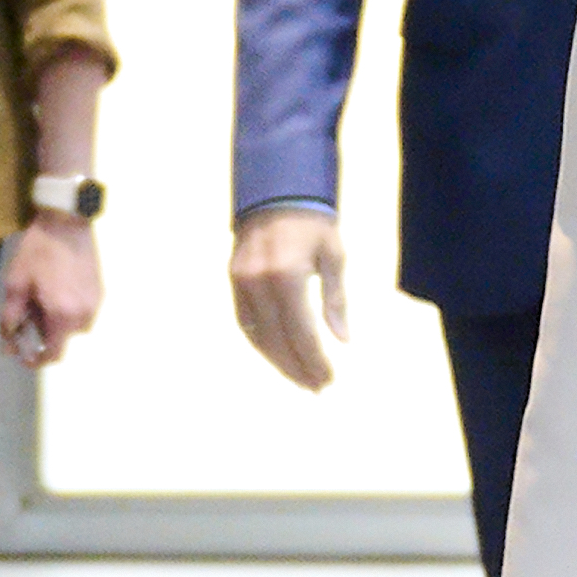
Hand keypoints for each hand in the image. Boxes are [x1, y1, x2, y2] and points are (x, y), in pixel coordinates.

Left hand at [0, 217, 100, 366]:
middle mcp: (84, 317)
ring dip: (55, 320)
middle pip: (61, 339)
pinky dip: (67, 309)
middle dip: (42, 332)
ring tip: (41, 298)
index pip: (54, 355)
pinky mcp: (100, 294)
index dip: (37, 360)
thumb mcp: (16, 284)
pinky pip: (81, 312)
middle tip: (26, 313)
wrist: (67, 224)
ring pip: (71, 326)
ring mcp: (95, 305)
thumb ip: (12, 318)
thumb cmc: (38, 252)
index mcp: (63, 317)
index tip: (24, 354)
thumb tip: (9, 342)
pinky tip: (56, 288)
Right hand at [232, 208, 347, 390]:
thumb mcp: (334, 255)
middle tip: (317, 388)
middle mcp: (259, 280)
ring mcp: (241, 280)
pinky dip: (262, 342)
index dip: (314, 361)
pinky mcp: (233, 278)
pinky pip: (244, 320)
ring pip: (257, 335)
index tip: (328, 380)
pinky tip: (279, 355)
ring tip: (301, 378)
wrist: (276, 189)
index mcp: (287, 275)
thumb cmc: (314, 222)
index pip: (301, 333)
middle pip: (277, 341)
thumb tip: (343, 340)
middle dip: (297, 368)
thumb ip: (336, 299)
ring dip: (279, 361)